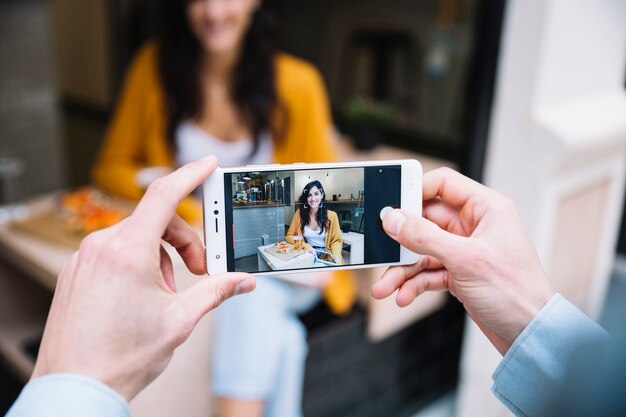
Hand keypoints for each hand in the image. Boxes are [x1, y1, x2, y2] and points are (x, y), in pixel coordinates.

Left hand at [31, 156, 254, 399]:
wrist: (76, 386)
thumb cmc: (120, 357)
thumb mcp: (180, 320)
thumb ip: (216, 291)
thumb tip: (242, 281)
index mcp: (128, 251)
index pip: (164, 194)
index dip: (190, 174)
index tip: (207, 165)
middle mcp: (101, 246)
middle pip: (155, 220)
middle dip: (184, 240)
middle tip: (199, 269)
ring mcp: (84, 258)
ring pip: (135, 237)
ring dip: (159, 256)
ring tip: (164, 294)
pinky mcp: (76, 271)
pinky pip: (114, 252)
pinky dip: (136, 264)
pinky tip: (140, 295)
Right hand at [372, 168, 554, 354]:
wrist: (528, 333)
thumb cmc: (517, 292)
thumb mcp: (465, 259)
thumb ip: (425, 237)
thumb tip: (395, 220)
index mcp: (485, 208)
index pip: (443, 184)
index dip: (415, 190)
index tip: (391, 204)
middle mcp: (473, 226)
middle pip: (425, 221)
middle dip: (401, 240)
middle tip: (381, 250)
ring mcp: (464, 250)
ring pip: (422, 250)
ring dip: (402, 269)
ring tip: (385, 285)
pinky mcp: (458, 273)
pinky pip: (427, 271)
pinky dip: (413, 283)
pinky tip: (403, 295)